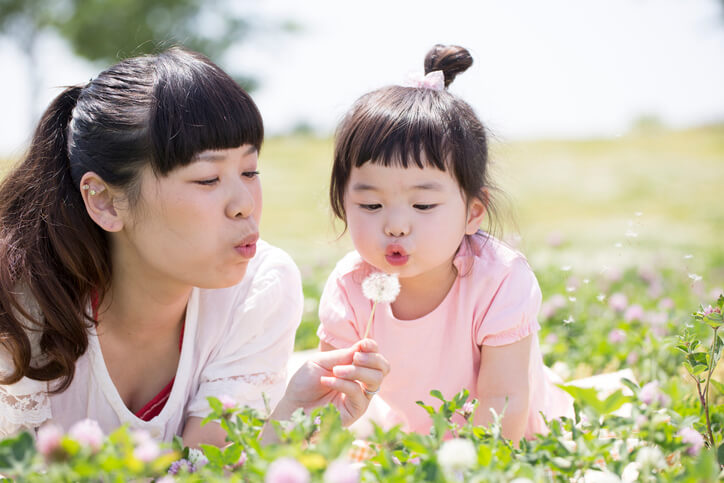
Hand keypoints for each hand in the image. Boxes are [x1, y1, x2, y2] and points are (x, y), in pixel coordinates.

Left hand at [275, 339, 389, 425]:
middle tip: (355, 357)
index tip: (363, 344)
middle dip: (372, 359)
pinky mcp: (355, 411)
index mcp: (355, 367)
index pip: (375, 357)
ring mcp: (360, 397)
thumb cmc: (305, 382)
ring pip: (375, 380)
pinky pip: (358, 394)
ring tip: (336, 370)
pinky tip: (327, 381)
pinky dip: (343, 384)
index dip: (373, 348)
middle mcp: (362, 381)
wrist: (292, 404)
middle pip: (383, 368)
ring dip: (356, 371)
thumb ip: (342, 355)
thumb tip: (363, 346)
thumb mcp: (322, 361)